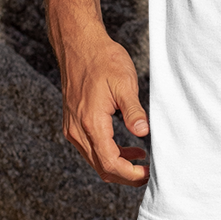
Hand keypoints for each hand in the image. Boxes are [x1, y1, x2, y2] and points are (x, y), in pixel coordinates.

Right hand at [58, 27, 148, 183]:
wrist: (78, 44)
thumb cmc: (102, 60)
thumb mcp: (124, 83)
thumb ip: (133, 110)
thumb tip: (144, 133)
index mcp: (91, 123)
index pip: (110, 163)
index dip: (130, 174)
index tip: (147, 173)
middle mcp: (77, 130)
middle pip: (101, 167)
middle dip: (125, 175)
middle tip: (147, 173)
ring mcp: (72, 127)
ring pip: (95, 160)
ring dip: (118, 165)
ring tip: (141, 159)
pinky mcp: (73, 122)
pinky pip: (90, 148)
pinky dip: (108, 153)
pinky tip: (127, 147)